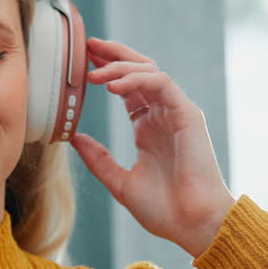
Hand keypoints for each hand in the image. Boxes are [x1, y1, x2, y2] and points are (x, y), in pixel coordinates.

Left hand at [70, 38, 235, 258]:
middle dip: (114, 55)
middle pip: (139, 72)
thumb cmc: (164, 210)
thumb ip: (99, 160)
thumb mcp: (120, 183)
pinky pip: (162, 83)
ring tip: (94, 73)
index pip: (128, 88)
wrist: (193, 223)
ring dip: (120, 67)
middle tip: (88, 45)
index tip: (84, 63)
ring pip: (149, 72)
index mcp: (148, 129)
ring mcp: (177, 113)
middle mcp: (163, 116)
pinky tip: (113, 86)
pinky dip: (137, 79)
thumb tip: (74, 138)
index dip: (107, 72)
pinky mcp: (187, 114)